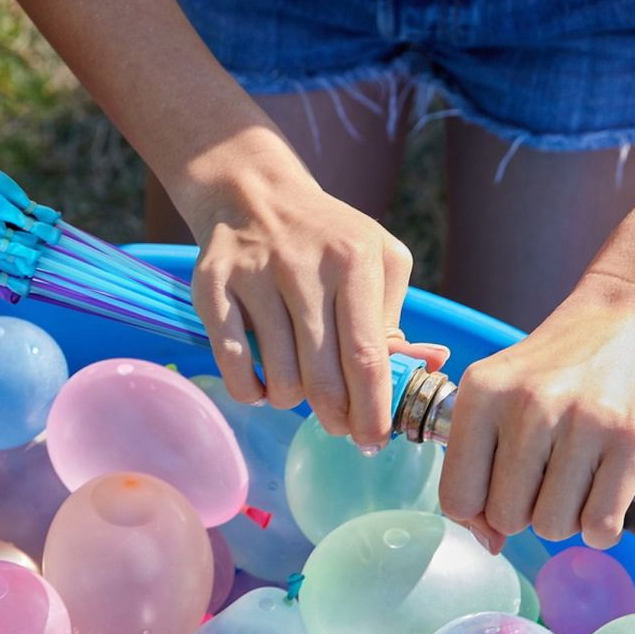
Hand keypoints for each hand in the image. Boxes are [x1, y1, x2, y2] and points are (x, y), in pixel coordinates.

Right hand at [180, 138, 445, 443]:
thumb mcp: (376, 259)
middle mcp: (302, 266)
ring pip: (279, 377)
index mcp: (353, 260)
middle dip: (336, 416)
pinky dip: (250, 391)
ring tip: (296, 389)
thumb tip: (422, 369)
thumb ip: (394, 316)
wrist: (253, 194)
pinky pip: (234, 366)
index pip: (367, 355)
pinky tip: (261, 385)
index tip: (375, 440)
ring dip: (291, 401)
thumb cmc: (326, 238)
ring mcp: (253, 276)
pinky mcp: (212, 287)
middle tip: (338, 426)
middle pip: (323, 375)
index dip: (373, 408)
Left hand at [440, 276, 634, 551]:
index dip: (474, 514)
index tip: (495, 498)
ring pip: (552, 526)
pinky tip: (600, 497)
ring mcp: (583, 422)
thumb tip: (487, 544)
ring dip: (562, 518)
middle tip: (542, 481)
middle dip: (522, 513)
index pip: (457, 496)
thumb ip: (476, 462)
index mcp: (481, 393)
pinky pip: (599, 525)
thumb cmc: (555, 367)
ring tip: (572, 482)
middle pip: (505, 517)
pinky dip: (599, 528)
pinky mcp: (634, 439)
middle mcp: (528, 406)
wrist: (631, 315)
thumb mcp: (497, 391)